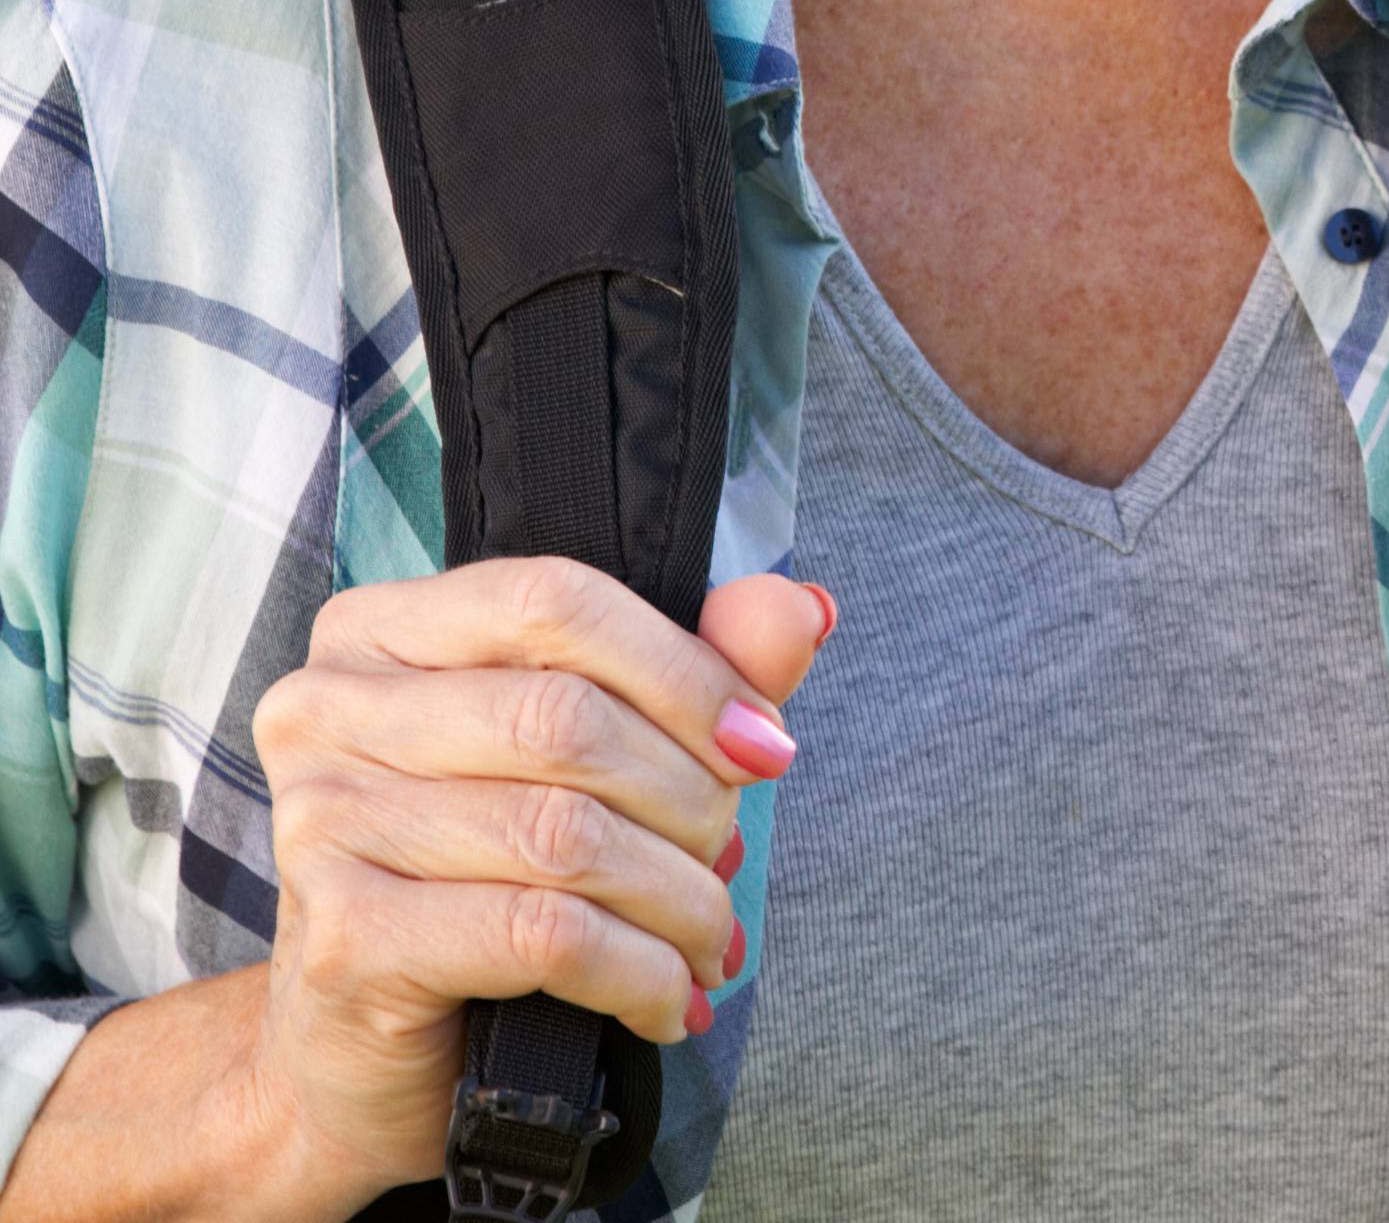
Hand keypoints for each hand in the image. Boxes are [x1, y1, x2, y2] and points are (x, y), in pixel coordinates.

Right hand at [243, 556, 832, 1216]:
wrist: (351, 1055)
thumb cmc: (467, 881)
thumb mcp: (572, 759)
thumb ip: (683, 672)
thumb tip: (797, 611)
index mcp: (377, 629)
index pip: (555, 601)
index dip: (682, 669)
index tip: (761, 742)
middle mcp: (328, 708)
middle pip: (567, 717)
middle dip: (687, 795)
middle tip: (729, 854)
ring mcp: (322, 823)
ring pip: (565, 833)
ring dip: (676, 897)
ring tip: (711, 937)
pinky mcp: (347, 941)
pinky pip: (541, 934)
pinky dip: (636, 971)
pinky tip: (664, 998)